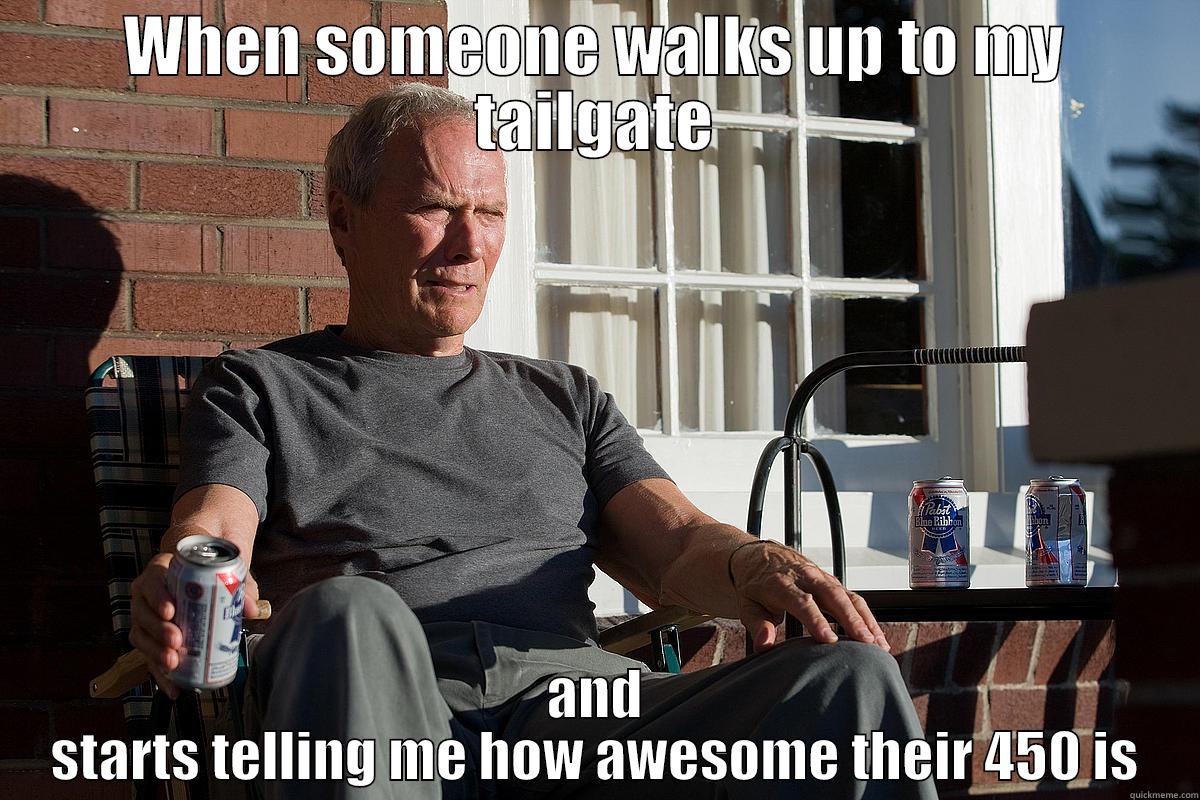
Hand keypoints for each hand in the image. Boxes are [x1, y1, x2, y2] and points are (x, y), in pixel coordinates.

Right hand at [129, 550, 262, 698]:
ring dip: (155, 652)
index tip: (171, 611)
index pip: (152, 582)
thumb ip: (240, 588)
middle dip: (158, 630)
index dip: (158, 597)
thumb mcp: (224, 575)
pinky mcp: (149, 640)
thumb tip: (251, 609)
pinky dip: (160, 675)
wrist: (200, 580)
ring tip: (173, 663)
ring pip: (141, 636)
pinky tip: (174, 687)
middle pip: (143, 613)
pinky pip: (149, 658)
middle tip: (177, 641)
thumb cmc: (208, 576)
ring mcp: (144, 618)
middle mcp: (145, 595)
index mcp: (160, 572)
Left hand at [730, 541, 888, 653]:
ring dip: (866, 620)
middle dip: (852, 619)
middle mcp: (806, 577)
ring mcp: (822, 578)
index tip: (830, 640)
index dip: (817, 620)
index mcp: (782, 583)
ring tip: (879, 645)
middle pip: (833, 597)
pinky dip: (867, 616)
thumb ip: (756, 624)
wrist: (759, 555)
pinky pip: (853, 597)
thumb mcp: (747, 604)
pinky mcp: (832, 582)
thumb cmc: (754, 585)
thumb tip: (764, 644)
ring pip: (849, 596)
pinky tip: (877, 636)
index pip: (803, 602)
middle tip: (866, 643)